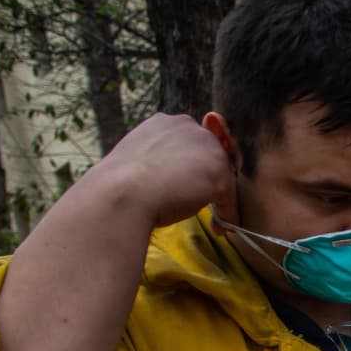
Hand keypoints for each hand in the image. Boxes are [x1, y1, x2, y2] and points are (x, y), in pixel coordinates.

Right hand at [104, 113, 235, 229]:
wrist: (121, 193)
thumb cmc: (120, 184)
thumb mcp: (139, 157)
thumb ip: (159, 157)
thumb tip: (167, 173)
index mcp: (167, 122)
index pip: (191, 142)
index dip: (191, 164)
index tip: (187, 182)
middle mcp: (190, 127)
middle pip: (211, 155)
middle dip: (208, 178)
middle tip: (200, 200)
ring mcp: (207, 149)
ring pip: (222, 175)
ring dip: (219, 197)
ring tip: (213, 220)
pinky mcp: (219, 174)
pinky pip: (229, 198)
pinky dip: (227, 214)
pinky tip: (219, 229)